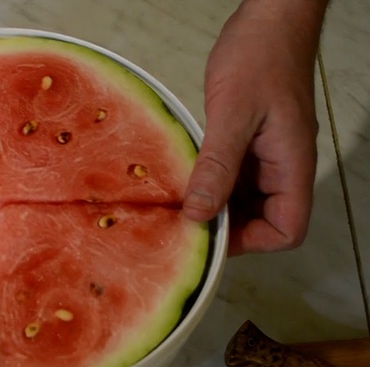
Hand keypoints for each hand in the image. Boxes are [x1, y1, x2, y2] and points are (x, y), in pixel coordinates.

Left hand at [182, 0, 328, 255]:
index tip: (209, 235)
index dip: (252, 241)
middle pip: (263, 219)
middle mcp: (283, 165)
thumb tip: (199, 214)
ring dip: (213, 203)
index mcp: (291, 164)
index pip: (287, 228)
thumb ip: (218, 166)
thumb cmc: (259, 56)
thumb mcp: (232, 114)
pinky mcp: (249, 141)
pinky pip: (232, 174)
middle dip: (226, 225)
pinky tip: (183, 178)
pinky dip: (209, 181)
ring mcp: (266, 154)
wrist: (268, 17)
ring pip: (244, 198)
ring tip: (176, 204)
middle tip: (182, 222)